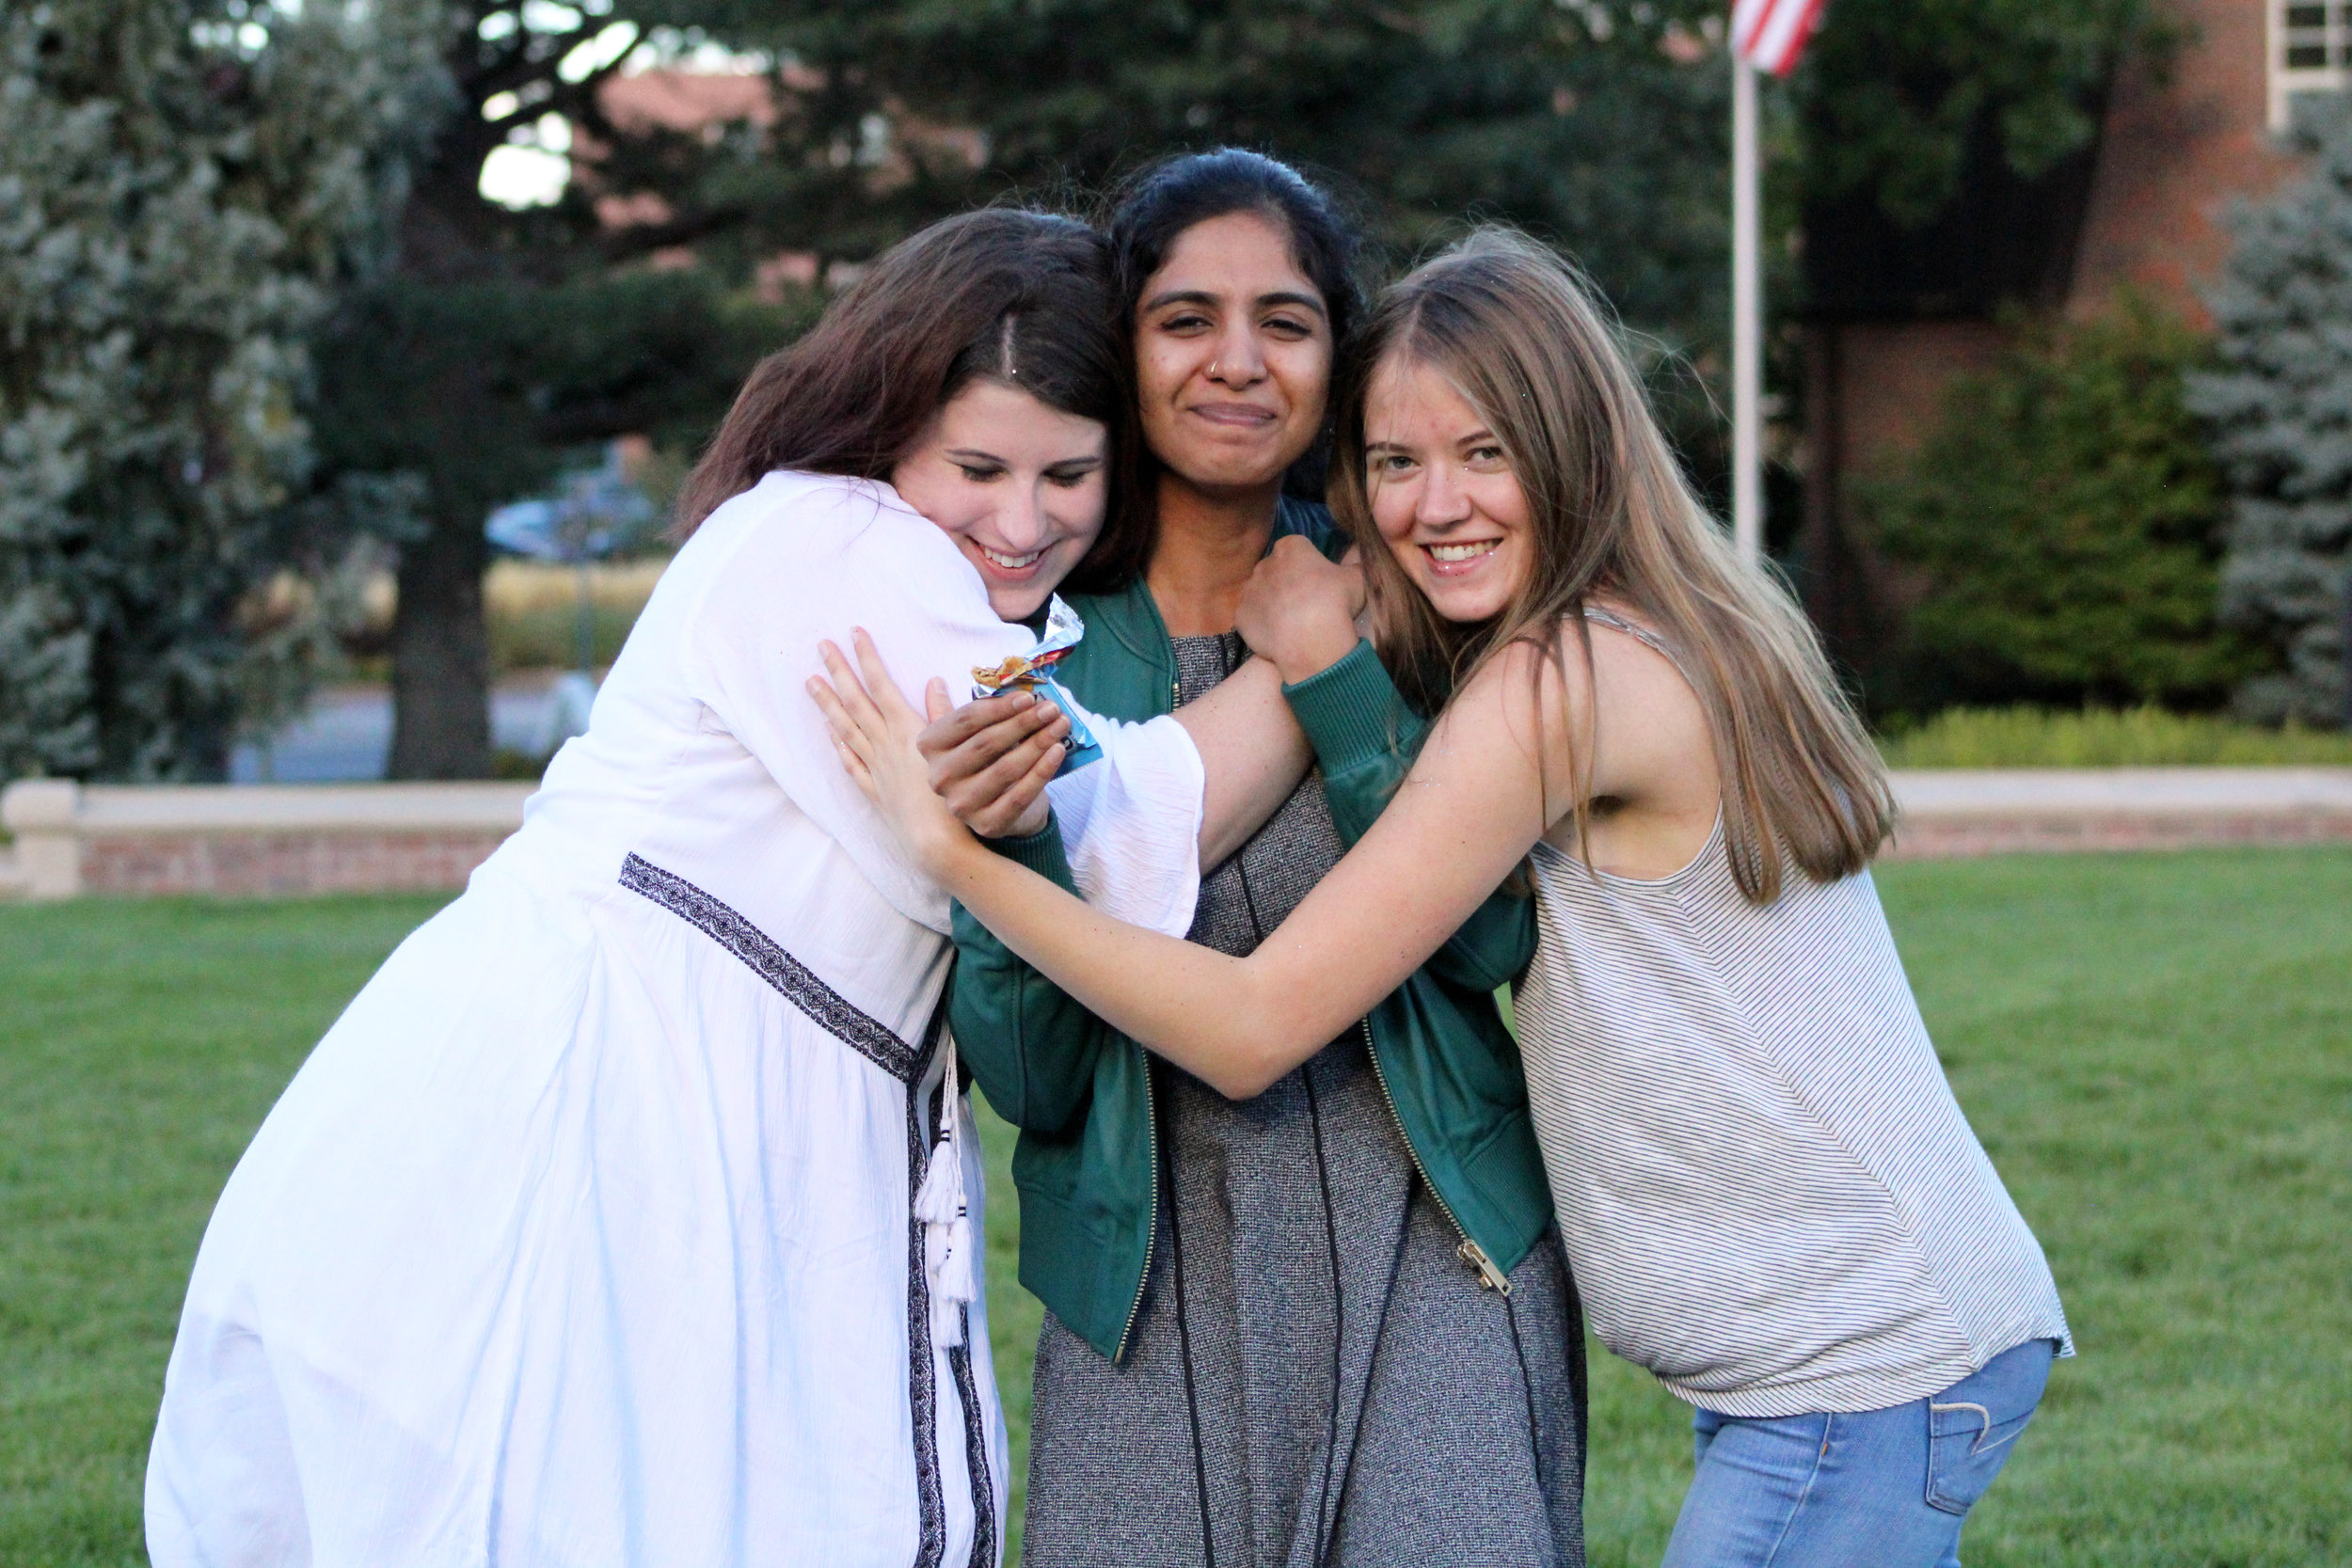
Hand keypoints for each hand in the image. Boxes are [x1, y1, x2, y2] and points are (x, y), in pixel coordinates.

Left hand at [807, 631, 1031, 880]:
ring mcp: (876, 768)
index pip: (881, 684)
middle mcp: (885, 745)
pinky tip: (829, 732)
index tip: (854, 633)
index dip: (868, 657)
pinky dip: (839, 744)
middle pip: (856, 701)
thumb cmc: (955, 797)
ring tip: (811, 681)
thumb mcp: (957, 749)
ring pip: (846, 728)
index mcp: (907, 730)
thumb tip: (934, 681)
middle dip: (839, 671)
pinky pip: (850, 762)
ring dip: (828, 703)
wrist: (938, 844)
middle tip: (821, 645)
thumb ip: (944, 714)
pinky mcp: (875, 791)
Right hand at [919, 687, 1070, 838]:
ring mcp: (962, 805)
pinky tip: (1058, 751)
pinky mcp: (988, 824)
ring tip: (1060, 724)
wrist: (998, 807)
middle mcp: (939, 778)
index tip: (1028, 697)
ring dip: (1038, 743)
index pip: (965, 721)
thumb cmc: (984, 761)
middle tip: (1051, 709)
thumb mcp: (965, 736)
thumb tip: (935, 681)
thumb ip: (954, 711)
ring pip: (1006, 768)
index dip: (999, 707)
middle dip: (1024, 722)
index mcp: (930, 747)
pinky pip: (1020, 795)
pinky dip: (1042, 771)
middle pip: (986, 743)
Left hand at [1236, 535, 1365, 683]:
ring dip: (1275, 604)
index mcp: (1291, 546)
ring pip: (1263, 594)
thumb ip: (1359, 566)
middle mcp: (1265, 563)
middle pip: (1278, 570)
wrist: (1309, 640)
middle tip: (1309, 605)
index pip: (1299, 550)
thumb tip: (1366, 561)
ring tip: (1294, 624)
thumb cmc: (1336, 602)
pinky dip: (1263, 626)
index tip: (1321, 584)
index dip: (1311, 567)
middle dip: (1290, 584)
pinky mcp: (1239, 616)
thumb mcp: (1360, 578)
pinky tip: (1279, 637)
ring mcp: (1249, 590)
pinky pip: (1251, 618)